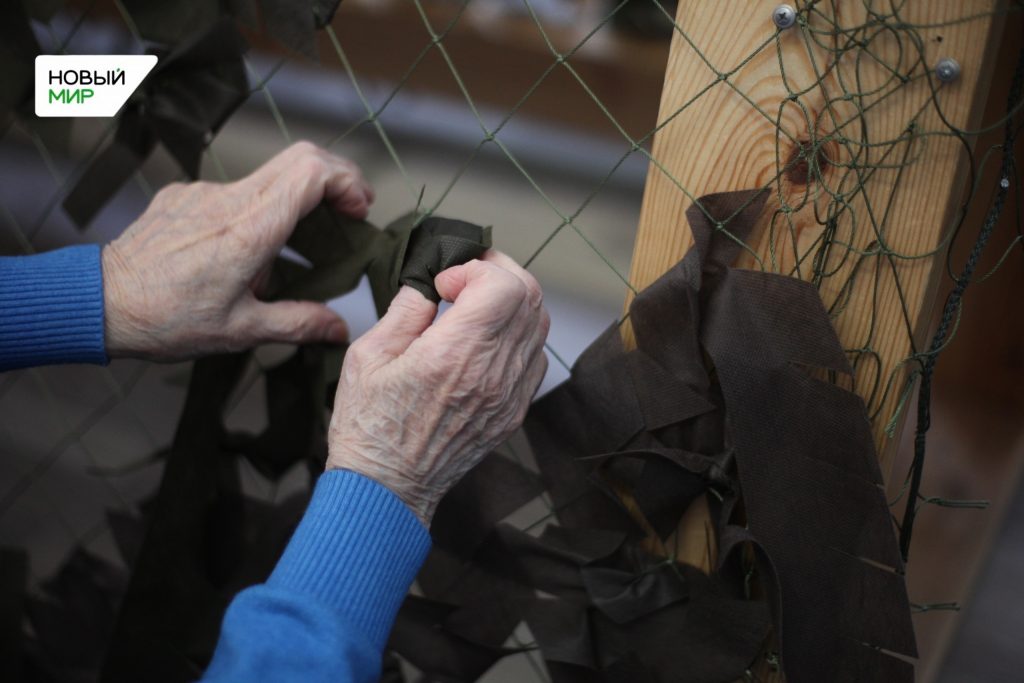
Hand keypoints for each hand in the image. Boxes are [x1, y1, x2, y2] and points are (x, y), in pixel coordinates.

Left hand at [101, 141, 373, 360]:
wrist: (99, 303)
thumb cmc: (166, 319)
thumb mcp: (242, 330)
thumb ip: (299, 323)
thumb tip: (338, 328)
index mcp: (250, 231)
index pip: (312, 172)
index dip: (347, 182)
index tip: (358, 210)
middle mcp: (229, 200)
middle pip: (300, 158)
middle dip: (335, 180)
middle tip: (348, 212)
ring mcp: (204, 192)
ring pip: (268, 175)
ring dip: (296, 200)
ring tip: (295, 248)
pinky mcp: (183, 196)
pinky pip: (234, 191)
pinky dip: (256, 211)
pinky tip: (244, 252)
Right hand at [327, 251, 549, 525]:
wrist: (387, 489)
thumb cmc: (370, 428)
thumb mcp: (367, 357)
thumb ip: (405, 311)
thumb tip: (427, 283)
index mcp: (453, 356)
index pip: (502, 286)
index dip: (475, 268)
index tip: (444, 282)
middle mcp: (491, 373)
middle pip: (528, 298)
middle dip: (498, 272)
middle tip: (466, 277)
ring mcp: (509, 395)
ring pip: (538, 325)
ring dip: (510, 302)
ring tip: (475, 305)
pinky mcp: (514, 412)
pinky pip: (535, 357)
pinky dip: (518, 335)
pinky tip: (486, 339)